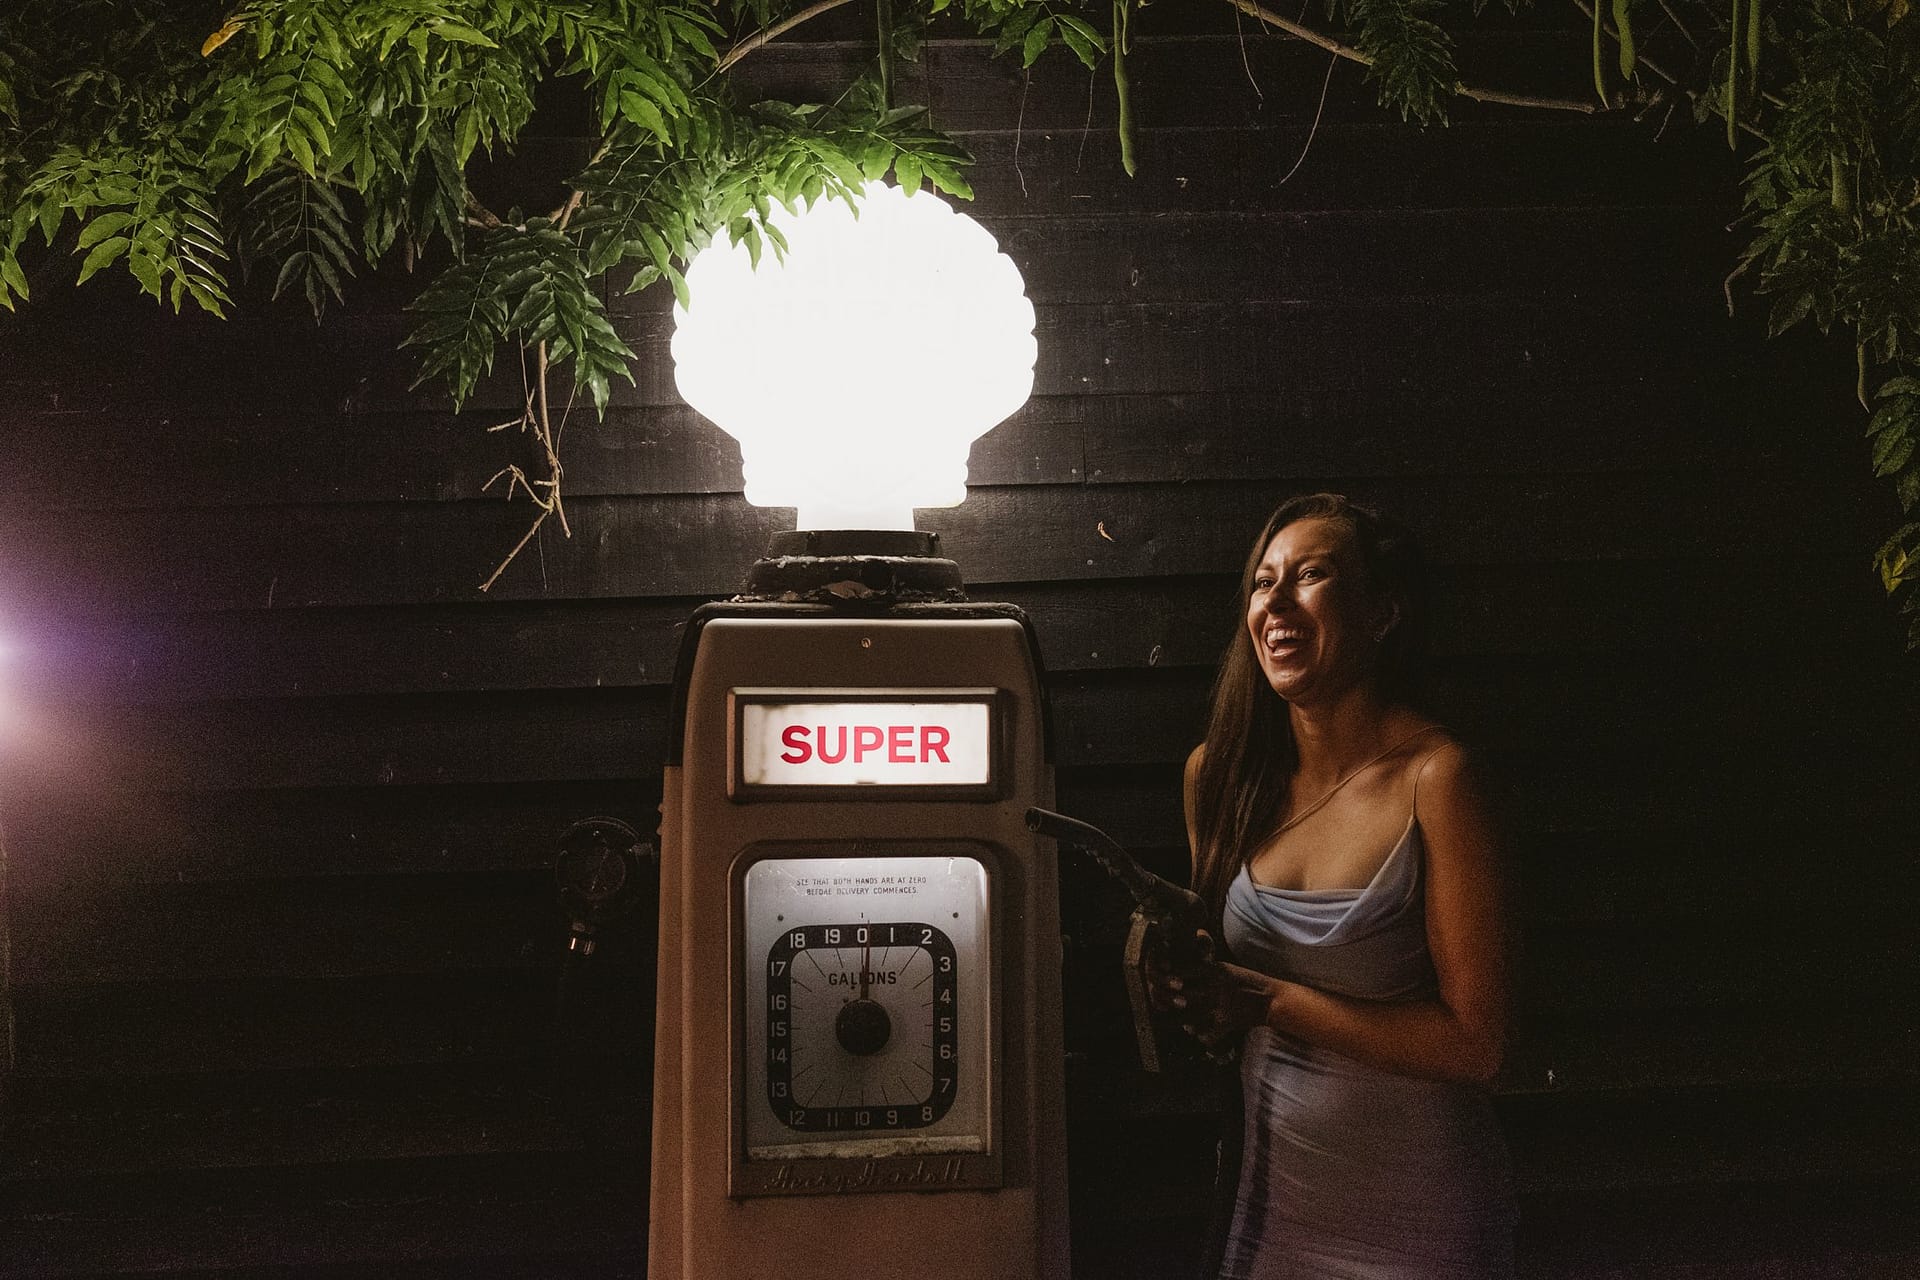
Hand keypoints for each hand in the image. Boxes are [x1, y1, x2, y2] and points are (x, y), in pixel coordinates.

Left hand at [1163, 953, 1277, 1052]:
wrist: (1270, 999)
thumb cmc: (1247, 981)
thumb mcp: (1226, 966)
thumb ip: (1207, 960)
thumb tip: (1197, 933)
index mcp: (1214, 970)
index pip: (1183, 971)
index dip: (1169, 977)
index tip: (1163, 981)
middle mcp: (1214, 987)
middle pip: (1182, 994)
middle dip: (1170, 999)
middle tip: (1164, 1002)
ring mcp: (1218, 1007)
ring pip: (1188, 1016)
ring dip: (1179, 1018)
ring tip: (1174, 1019)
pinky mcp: (1224, 1024)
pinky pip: (1204, 1032)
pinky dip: (1198, 1033)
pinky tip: (1195, 1030)